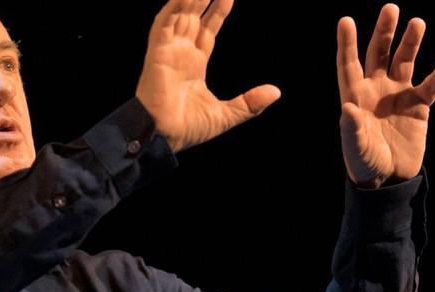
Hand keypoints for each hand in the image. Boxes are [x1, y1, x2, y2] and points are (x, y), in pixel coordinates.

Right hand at [136, 0, 280, 153]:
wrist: (165, 137)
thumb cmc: (188, 129)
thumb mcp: (226, 115)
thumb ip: (250, 103)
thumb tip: (276, 92)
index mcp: (194, 64)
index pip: (208, 29)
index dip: (217, 11)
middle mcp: (181, 53)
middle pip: (194, 15)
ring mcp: (168, 50)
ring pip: (180, 14)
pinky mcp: (158, 52)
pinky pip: (165, 23)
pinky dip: (174, 7)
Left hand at [337, 4, 434, 188]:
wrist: (389, 180)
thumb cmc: (365, 164)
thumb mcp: (355, 149)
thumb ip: (352, 129)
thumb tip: (348, 108)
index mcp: (356, 95)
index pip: (349, 64)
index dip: (348, 43)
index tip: (346, 21)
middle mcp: (376, 89)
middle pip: (380, 54)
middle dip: (385, 32)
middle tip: (391, 8)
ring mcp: (398, 95)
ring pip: (405, 62)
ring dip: (411, 43)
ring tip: (417, 23)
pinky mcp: (418, 107)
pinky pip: (430, 87)